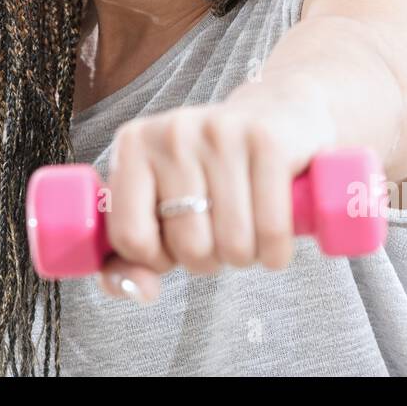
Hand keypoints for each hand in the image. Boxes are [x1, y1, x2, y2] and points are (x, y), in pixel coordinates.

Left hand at [95, 83, 335, 302]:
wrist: (276, 113)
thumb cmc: (210, 172)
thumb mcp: (161, 203)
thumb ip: (131, 257)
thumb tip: (139, 291)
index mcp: (134, 145)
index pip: (130, 237)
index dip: (157, 260)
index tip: (173, 243)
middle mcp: (173, 132)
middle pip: (189, 246)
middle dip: (208, 260)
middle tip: (217, 234)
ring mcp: (221, 133)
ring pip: (233, 244)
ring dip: (245, 257)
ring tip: (245, 231)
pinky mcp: (267, 142)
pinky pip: (271, 230)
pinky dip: (275, 252)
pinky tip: (272, 242)